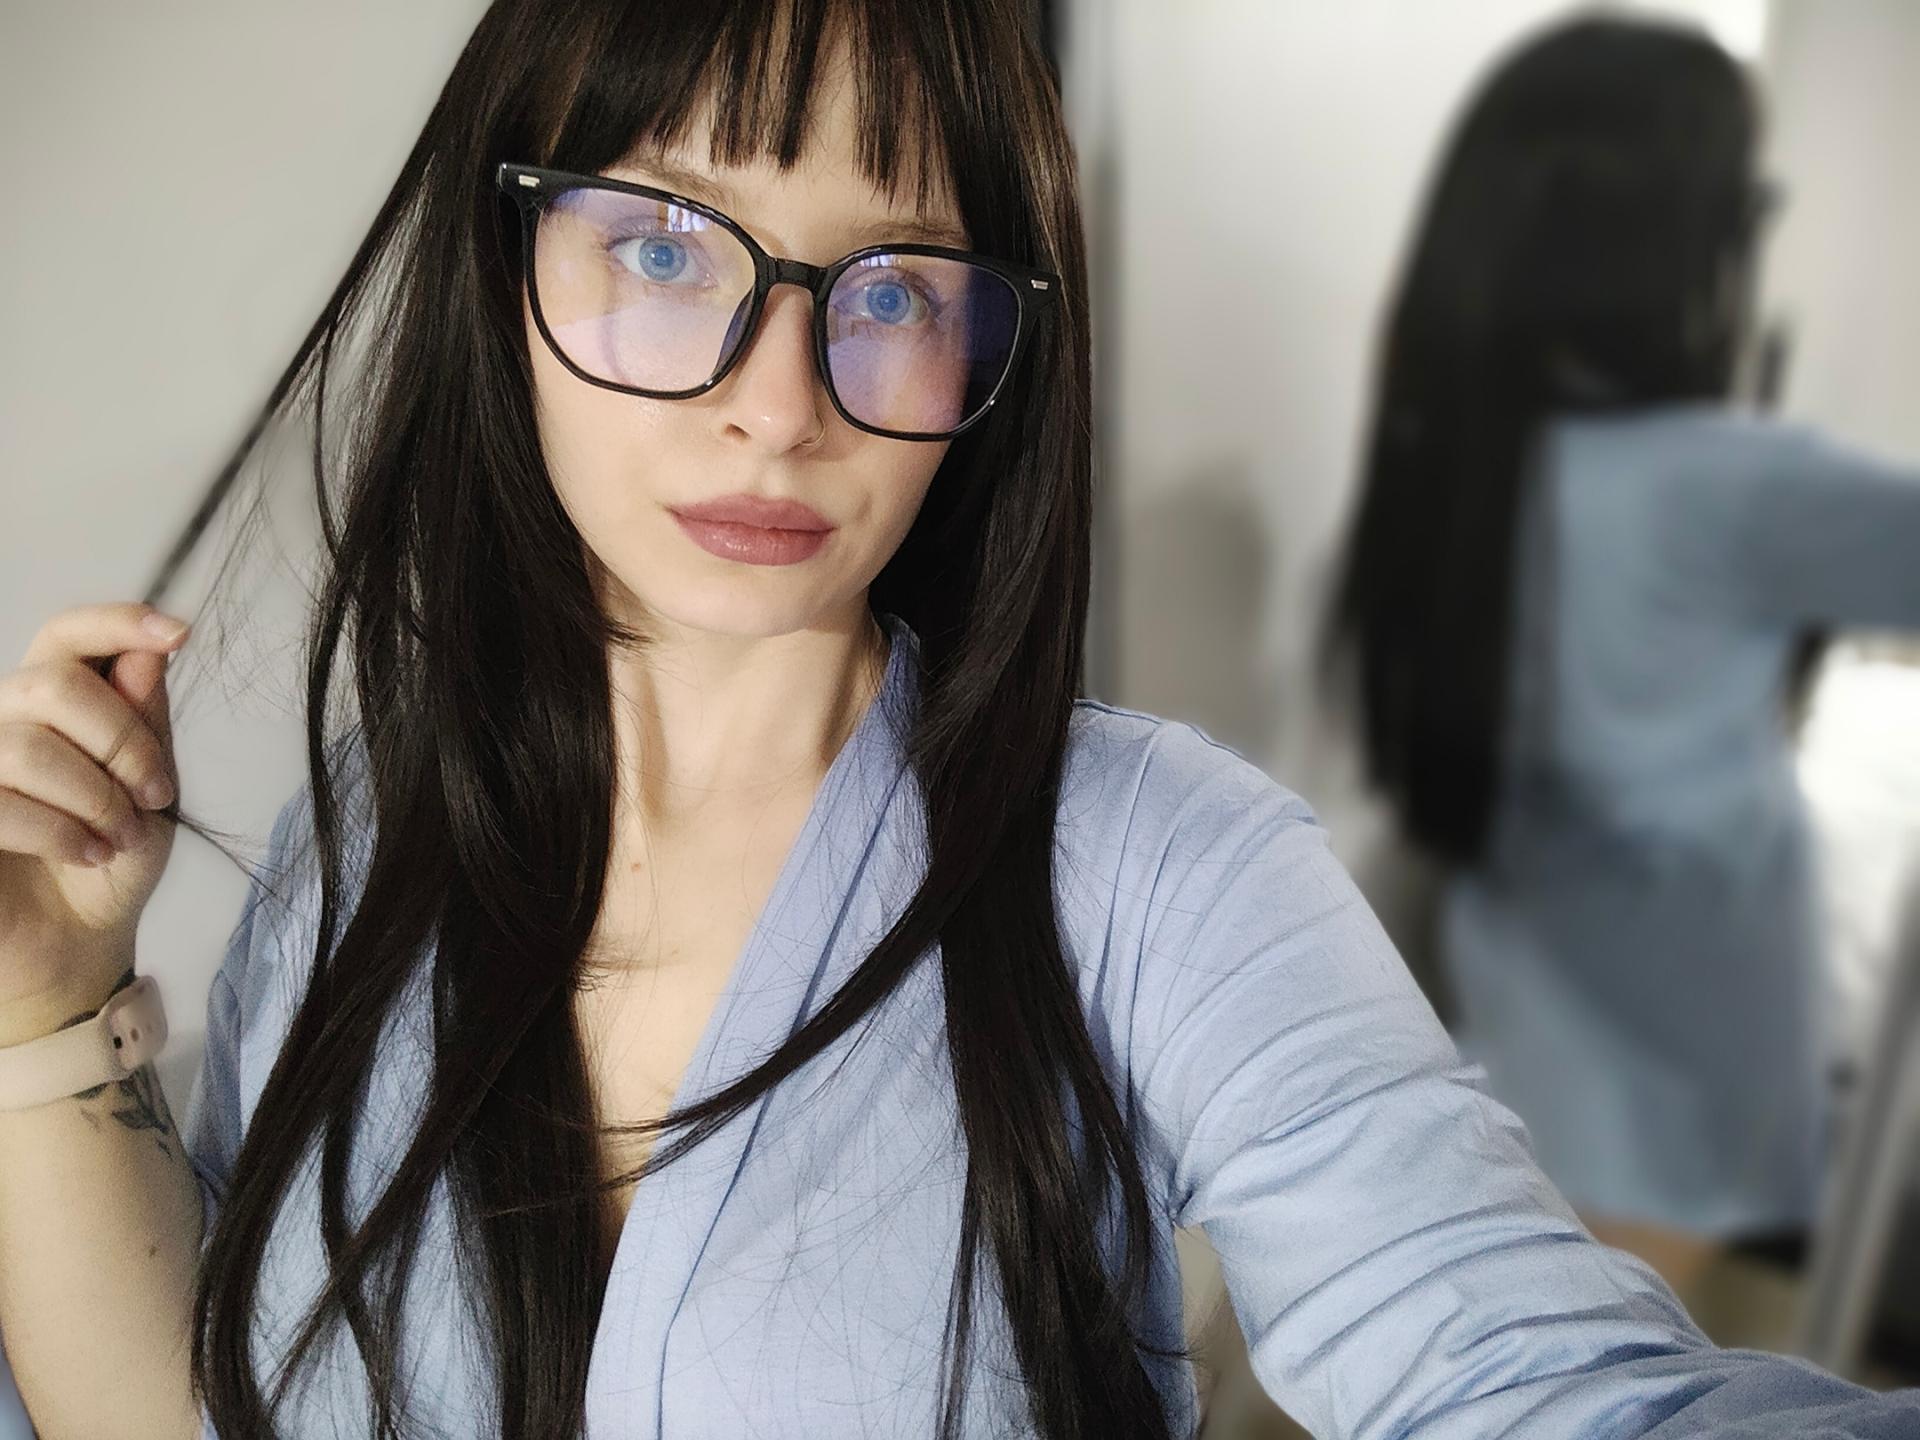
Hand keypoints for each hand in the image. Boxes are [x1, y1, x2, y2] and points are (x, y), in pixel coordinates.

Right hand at [0, 603, 188, 1022]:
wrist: (79, 943)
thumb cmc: (111, 861)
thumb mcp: (151, 791)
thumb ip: (146, 723)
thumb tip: (150, 652)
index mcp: (53, 704)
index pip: (69, 635)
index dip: (117, 622)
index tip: (178, 633)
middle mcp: (3, 720)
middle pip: (56, 683)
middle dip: (123, 742)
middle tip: (153, 796)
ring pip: (31, 747)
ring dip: (96, 799)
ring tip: (117, 837)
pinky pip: (1, 803)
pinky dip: (59, 833)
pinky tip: (85, 854)